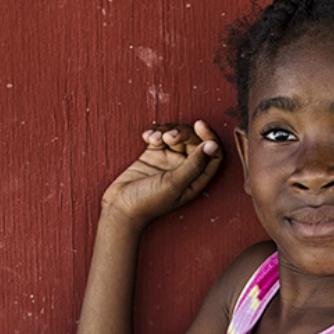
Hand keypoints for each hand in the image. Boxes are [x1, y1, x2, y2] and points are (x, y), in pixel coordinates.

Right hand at [101, 121, 222, 227]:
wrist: (120, 208)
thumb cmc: (148, 203)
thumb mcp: (174, 184)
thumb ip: (194, 165)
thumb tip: (212, 145)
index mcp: (196, 179)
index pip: (213, 154)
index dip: (210, 137)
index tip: (198, 125)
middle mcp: (185, 169)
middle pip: (194, 141)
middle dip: (183, 133)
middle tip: (169, 137)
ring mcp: (169, 161)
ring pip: (177, 136)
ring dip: (167, 130)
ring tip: (155, 138)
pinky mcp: (153, 155)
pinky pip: (159, 137)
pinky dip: (155, 132)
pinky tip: (147, 137)